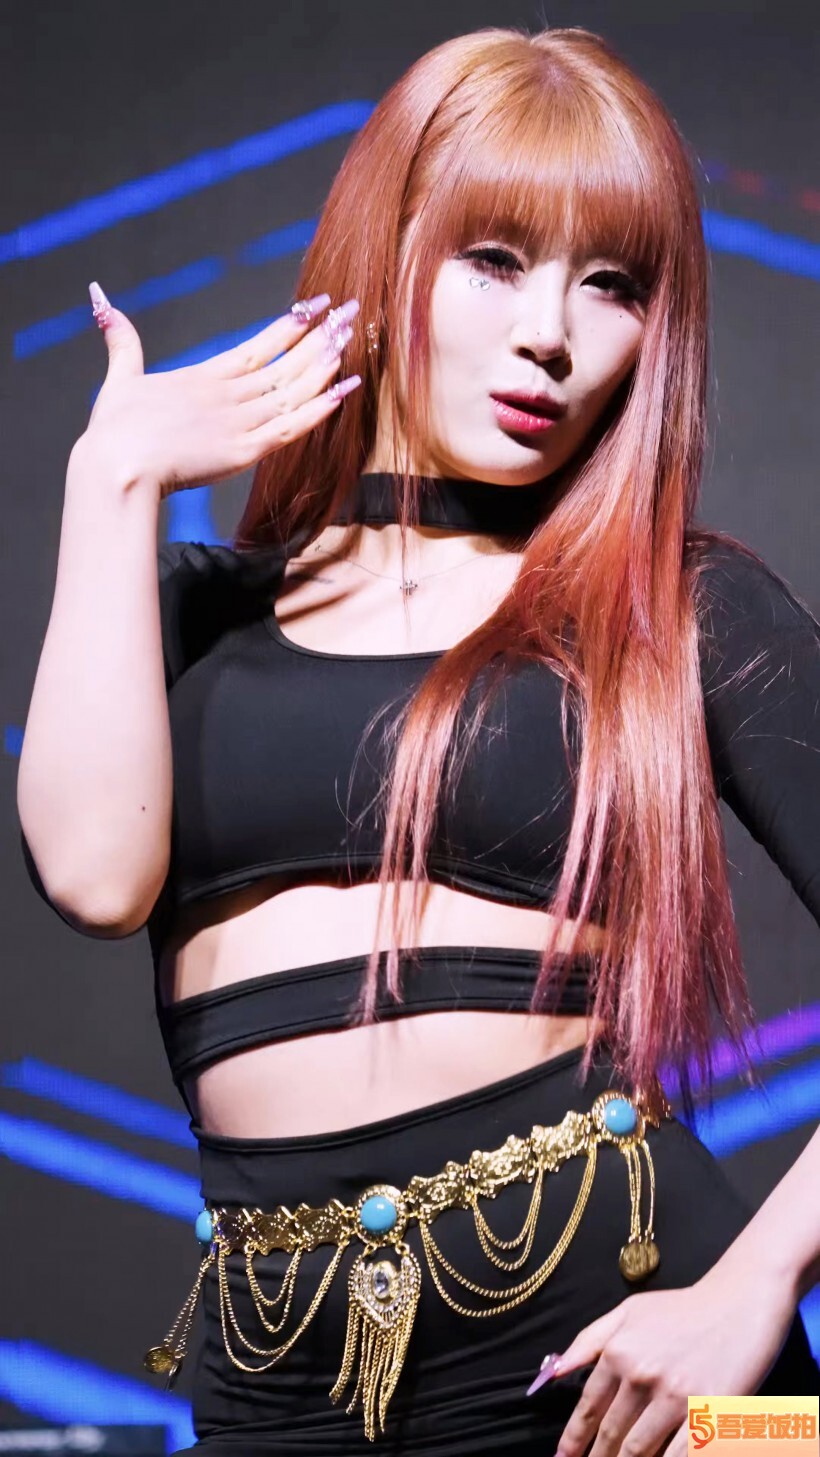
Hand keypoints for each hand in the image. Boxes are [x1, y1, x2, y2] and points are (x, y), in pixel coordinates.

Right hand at [83, 283, 360, 497]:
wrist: (119, 465)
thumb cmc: (115, 429)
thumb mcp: (119, 378)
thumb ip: (121, 342)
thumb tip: (99, 299)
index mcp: (205, 376)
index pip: (260, 345)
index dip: (292, 326)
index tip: (319, 306)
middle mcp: (229, 394)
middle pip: (286, 363)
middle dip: (322, 338)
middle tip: (352, 315)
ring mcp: (239, 423)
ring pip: (294, 391)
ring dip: (326, 367)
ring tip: (354, 344)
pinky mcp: (244, 453)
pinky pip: (291, 428)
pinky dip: (319, 410)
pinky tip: (344, 392)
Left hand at [533, 1262, 797, 1456]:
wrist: (739, 1302)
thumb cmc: (682, 1309)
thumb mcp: (628, 1312)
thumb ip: (589, 1341)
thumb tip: (554, 1372)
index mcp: (619, 1352)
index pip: (589, 1406)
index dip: (574, 1437)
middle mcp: (641, 1376)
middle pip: (612, 1433)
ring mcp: (675, 1397)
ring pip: (640, 1449)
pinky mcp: (707, 1413)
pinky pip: (678, 1453)